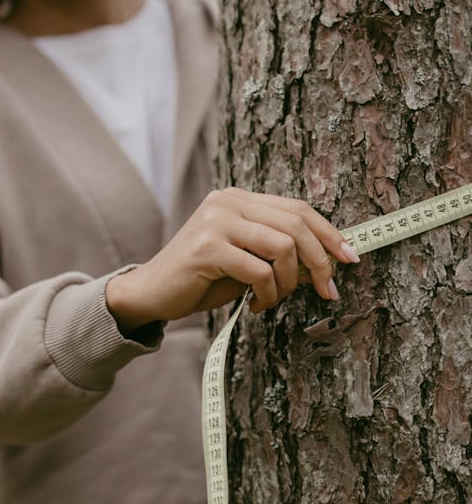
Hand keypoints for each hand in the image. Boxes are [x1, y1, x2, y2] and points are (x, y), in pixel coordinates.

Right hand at [106, 188, 359, 332]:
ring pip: (282, 247)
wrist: (152, 291)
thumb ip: (278, 251)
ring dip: (290, 282)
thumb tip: (327, 262)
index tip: (350, 257)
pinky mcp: (208, 247)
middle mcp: (229, 201)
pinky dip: (268, 293)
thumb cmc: (203, 277)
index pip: (298, 208)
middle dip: (321, 261)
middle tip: (328, 290)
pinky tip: (256, 305)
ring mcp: (217, 221)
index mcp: (240, 198)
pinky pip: (259, 271)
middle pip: (296, 224)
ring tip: (275, 299)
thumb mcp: (246, 258)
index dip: (329, 233)